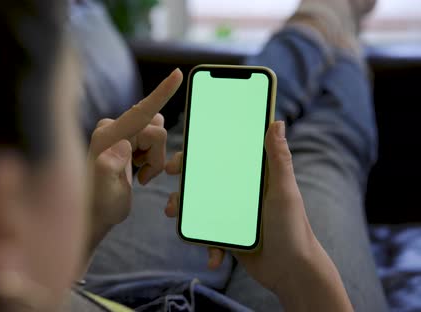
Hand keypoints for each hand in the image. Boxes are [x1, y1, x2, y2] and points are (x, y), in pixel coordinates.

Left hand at [89, 68, 182, 226]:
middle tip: (141, 176)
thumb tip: (122, 146)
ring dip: (154, 156)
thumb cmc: (100, 205)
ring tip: (137, 174)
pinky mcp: (125, 137)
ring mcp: (119, 131)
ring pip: (157, 133)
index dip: (161, 93)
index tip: (178, 74)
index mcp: (108, 136)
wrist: (95, 213)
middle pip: (155, 128)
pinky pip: (153, 139)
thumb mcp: (104, 193)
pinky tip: (135, 171)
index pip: (140, 112)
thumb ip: (107, 169)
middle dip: (156, 154)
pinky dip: (152, 158)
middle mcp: (112, 128)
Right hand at [165, 121, 323, 290]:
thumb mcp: (285, 191)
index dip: (198, 156)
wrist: (293, 272)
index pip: (221, 159)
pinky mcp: (229, 238)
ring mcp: (231, 216)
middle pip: (203, 183)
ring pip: (199, 209)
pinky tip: (214, 259)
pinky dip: (207, 247)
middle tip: (171, 190)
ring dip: (184, 213)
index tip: (180, 160)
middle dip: (183, 187)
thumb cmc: (294, 228)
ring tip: (174, 217)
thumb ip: (279, 159)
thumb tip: (278, 123)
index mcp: (251, 178)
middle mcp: (239, 194)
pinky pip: (208, 237)